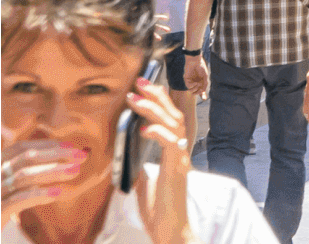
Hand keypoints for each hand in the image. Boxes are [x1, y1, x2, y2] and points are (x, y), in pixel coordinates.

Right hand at [2, 139, 88, 228]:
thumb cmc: (1, 205)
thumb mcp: (10, 186)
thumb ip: (27, 172)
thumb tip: (65, 161)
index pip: (20, 148)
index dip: (47, 145)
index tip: (72, 146)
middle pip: (24, 159)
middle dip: (56, 155)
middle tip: (81, 156)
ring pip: (22, 176)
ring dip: (52, 172)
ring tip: (75, 171)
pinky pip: (17, 200)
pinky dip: (38, 194)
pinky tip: (58, 192)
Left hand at [124, 82, 190, 243]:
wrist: (170, 227)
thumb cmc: (159, 206)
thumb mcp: (144, 179)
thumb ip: (140, 162)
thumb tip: (127, 151)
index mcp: (171, 150)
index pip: (168, 117)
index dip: (157, 99)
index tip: (142, 85)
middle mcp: (179, 150)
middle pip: (173, 114)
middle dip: (156, 96)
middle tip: (139, 82)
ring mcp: (180, 158)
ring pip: (172, 124)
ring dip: (154, 109)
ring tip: (137, 99)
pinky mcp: (177, 169)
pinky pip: (170, 145)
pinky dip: (158, 133)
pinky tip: (144, 129)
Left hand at [181, 53, 208, 99]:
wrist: (195, 61)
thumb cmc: (201, 67)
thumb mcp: (205, 76)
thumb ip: (205, 84)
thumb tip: (203, 91)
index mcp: (201, 81)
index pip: (201, 90)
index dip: (203, 95)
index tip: (204, 99)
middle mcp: (196, 82)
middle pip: (196, 92)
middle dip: (198, 93)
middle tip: (200, 92)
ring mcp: (191, 81)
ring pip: (191, 90)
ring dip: (195, 90)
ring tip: (197, 85)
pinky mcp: (186, 80)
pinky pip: (188, 86)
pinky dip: (192, 86)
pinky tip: (195, 83)